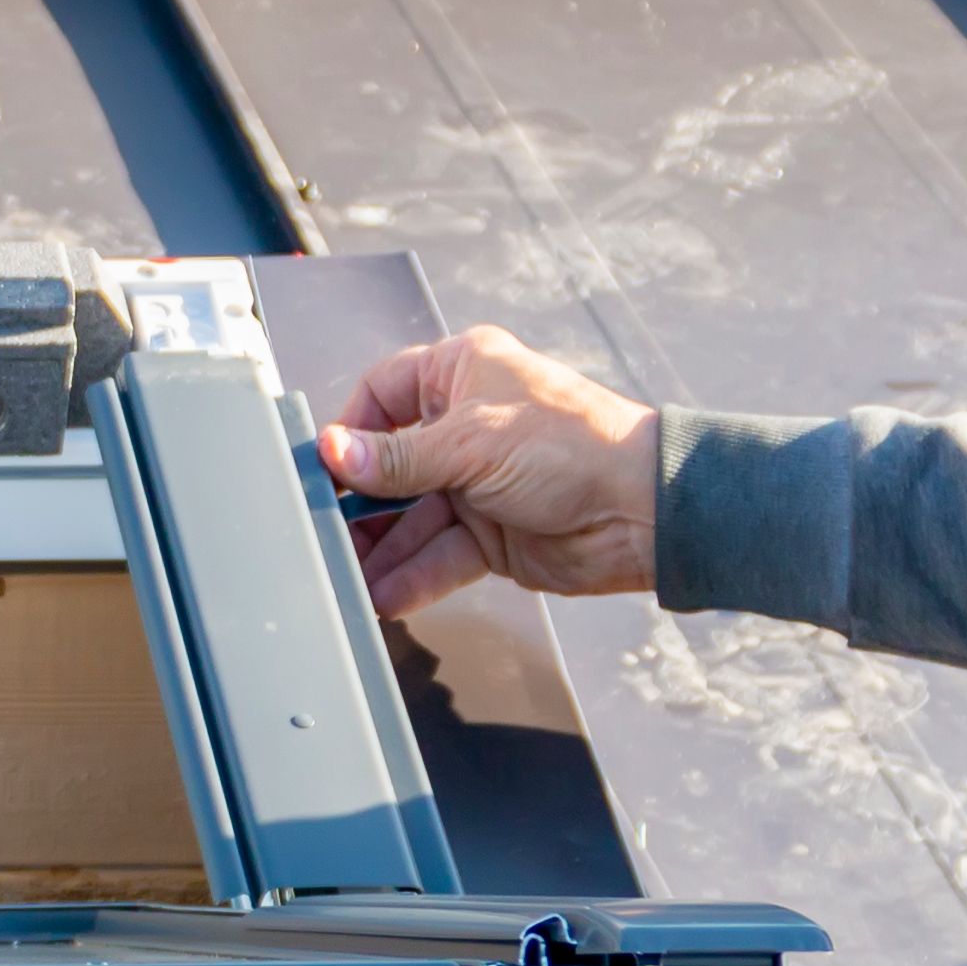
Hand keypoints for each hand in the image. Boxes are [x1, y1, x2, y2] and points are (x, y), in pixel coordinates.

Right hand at [312, 326, 658, 616]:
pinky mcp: (492, 533)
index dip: (351, 430)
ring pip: (411, 517)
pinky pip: (439, 554)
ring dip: (381, 548)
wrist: (642, 511)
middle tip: (327, 528)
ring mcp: (478, 482)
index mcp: (463, 372)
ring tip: (348, 573)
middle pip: (391, 464)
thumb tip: (335, 453)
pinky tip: (385, 593)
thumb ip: (398, 458)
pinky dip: (413, 575)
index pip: (383, 392)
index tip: (325, 466)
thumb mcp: (471, 442)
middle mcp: (467, 424)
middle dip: (360, 502)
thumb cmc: (578, 447)